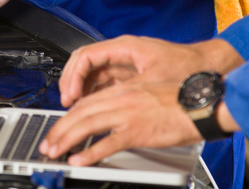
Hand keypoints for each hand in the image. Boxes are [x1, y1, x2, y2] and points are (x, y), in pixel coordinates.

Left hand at [39, 80, 200, 163]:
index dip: (68, 115)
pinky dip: (91, 152)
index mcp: (123, 90)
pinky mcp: (138, 132)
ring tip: (55, 152)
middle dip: (59, 128)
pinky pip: (108, 143)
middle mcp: (121, 99)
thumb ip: (128, 102)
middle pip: (80, 112)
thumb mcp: (147, 93)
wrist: (201, 104)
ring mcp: (128, 115)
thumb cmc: (181, 100)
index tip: (59, 127)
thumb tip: (114, 117)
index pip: (86, 101)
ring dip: (67, 139)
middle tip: (47, 143)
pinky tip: (80, 160)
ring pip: (87, 125)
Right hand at [59, 36, 243, 106]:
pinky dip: (96, 94)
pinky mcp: (133, 75)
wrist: (212, 67)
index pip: (86, 56)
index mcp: (126, 47)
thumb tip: (106, 103)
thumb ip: (127, 90)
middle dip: (72, 82)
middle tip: (67, 102)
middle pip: (86, 64)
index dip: (73, 76)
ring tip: (76, 108)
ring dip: (82, 89)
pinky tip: (93, 107)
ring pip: (94, 74)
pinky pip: (106, 82)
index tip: (70, 94)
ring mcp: (128, 63)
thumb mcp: (154, 81)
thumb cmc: (189, 67)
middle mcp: (123, 52)